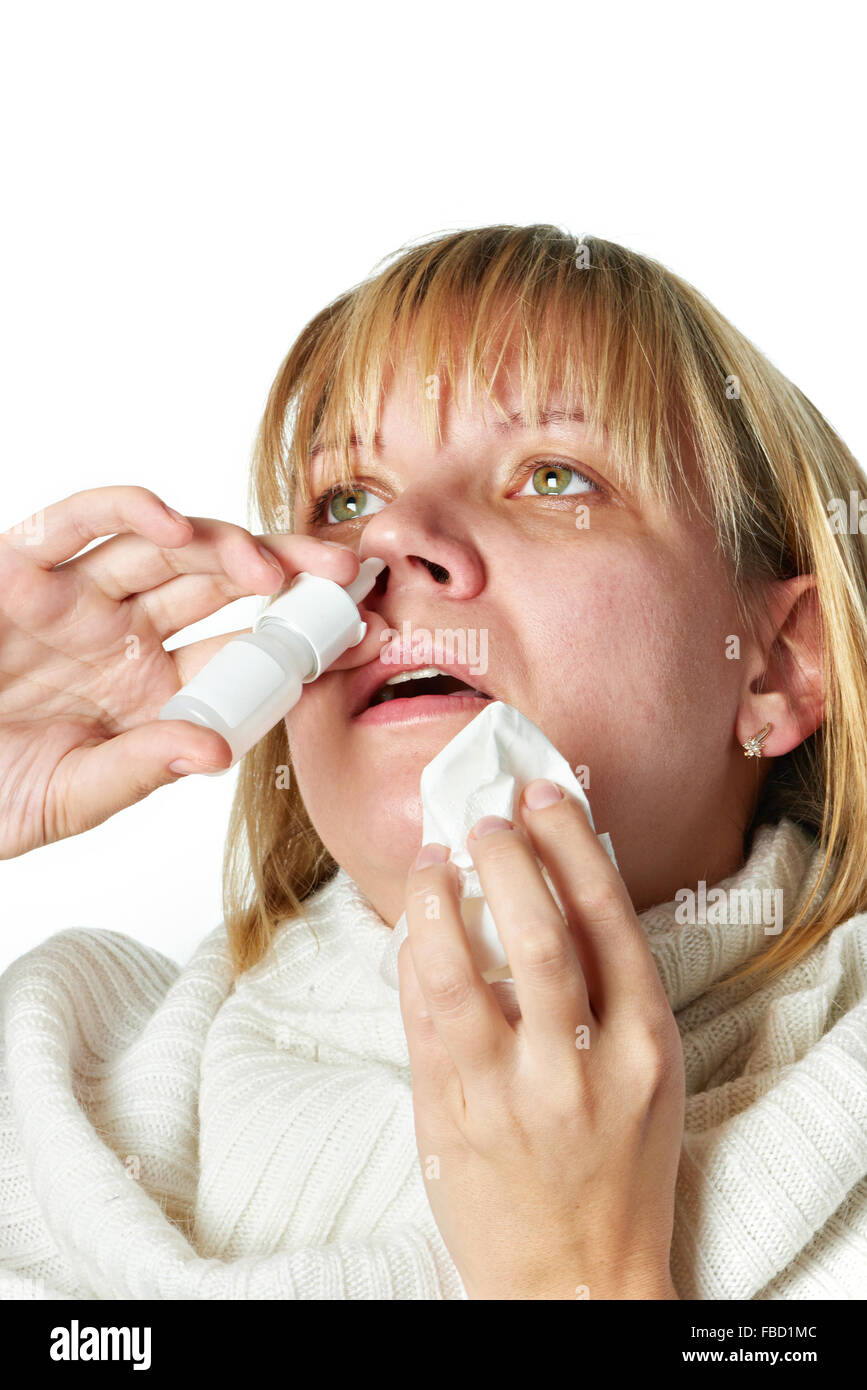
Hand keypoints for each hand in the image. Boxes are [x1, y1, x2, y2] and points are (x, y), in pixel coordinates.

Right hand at [0, 485, 381, 857]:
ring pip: (167, 547)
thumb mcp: (67, 798)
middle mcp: (124, 633)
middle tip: (344, 574)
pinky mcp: (22, 564)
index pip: (241, 655)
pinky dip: (126, 511)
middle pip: (221, 584)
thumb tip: (216, 758)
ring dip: (223, 544)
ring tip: (270, 566)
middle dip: (286, 574)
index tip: (361, 633)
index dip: (300, 641)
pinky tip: (174, 525)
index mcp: (150, 690)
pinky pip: (79, 523)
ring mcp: (78, 596)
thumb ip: (139, 771)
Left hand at [397, 779, 684, 1299]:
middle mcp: (580, 1066)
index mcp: (644, 1044)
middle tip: (486, 817)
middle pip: (540, 929)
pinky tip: (413, 927)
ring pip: (461, 970)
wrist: (578, 1278)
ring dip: (439, 897)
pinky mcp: (448, 1116)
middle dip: (507, 852)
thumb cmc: (617, 1162)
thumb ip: (609, 985)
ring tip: (433, 858)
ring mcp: (509, 1094)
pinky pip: (420, 1016)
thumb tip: (554, 881)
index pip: (608, 916)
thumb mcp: (646, 1070)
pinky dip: (412, 958)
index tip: (545, 794)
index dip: (571, 840)